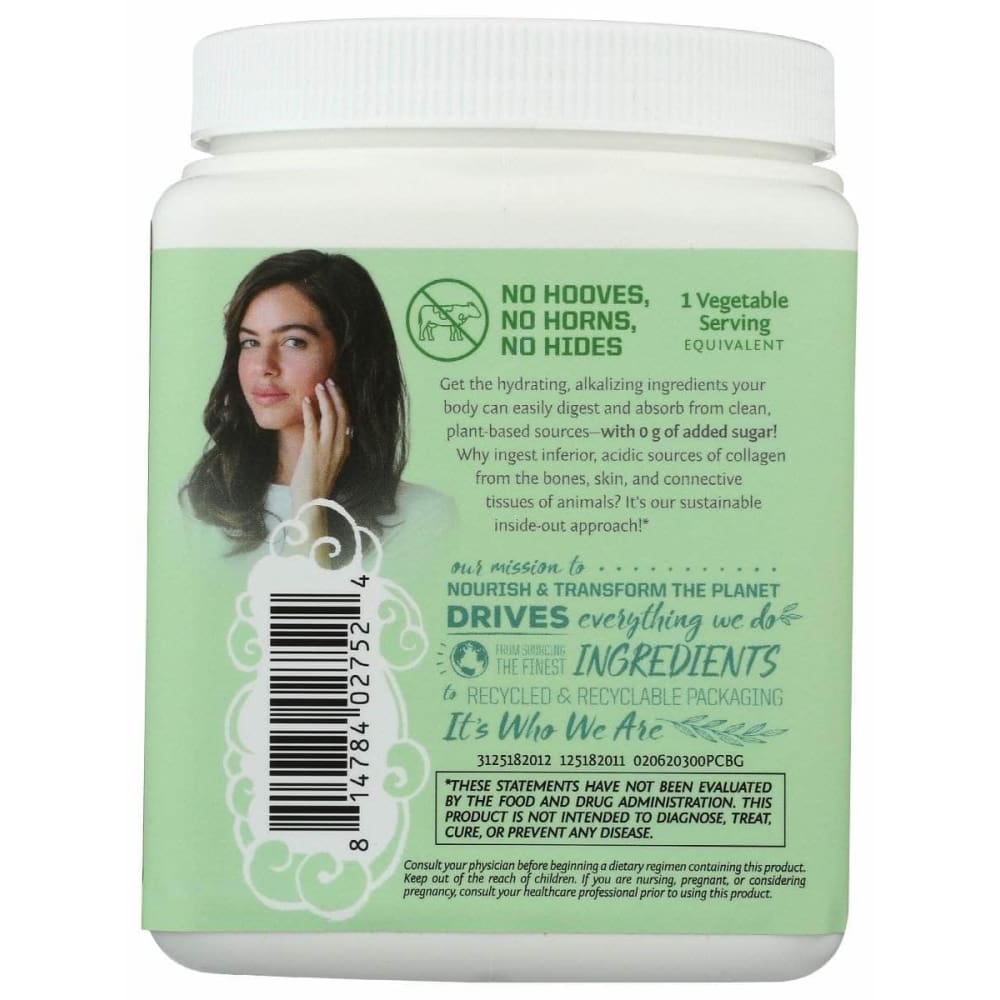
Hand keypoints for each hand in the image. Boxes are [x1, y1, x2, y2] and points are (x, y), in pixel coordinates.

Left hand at [289, 378, 351, 512]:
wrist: (312, 501)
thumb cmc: (316, 485)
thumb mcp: (328, 463)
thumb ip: (330, 448)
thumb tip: (323, 434)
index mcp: (345, 448)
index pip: (348, 420)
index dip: (342, 403)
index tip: (336, 390)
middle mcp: (340, 446)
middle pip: (342, 414)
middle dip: (336, 395)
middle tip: (329, 381)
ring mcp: (328, 448)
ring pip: (331, 416)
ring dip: (325, 398)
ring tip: (319, 386)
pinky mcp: (313, 450)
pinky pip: (313, 425)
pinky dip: (311, 411)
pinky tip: (306, 401)